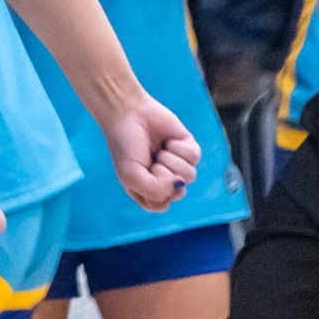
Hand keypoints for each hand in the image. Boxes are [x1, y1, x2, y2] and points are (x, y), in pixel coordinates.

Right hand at [100, 95, 199, 211]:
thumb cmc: (124, 145)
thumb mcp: (130, 175)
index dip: (154, 192)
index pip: (162, 205)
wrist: (127, 113)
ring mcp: (178, 165)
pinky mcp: (189, 149)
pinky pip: (194, 157)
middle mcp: (166, 180)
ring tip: (158, 151)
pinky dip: (178, 148)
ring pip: (189, 175)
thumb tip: (181, 184)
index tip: (142, 175)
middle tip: (149, 160)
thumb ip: (155, 190)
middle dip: (162, 174)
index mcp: (148, 190)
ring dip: (170, 160)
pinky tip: (167, 142)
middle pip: (179, 192)